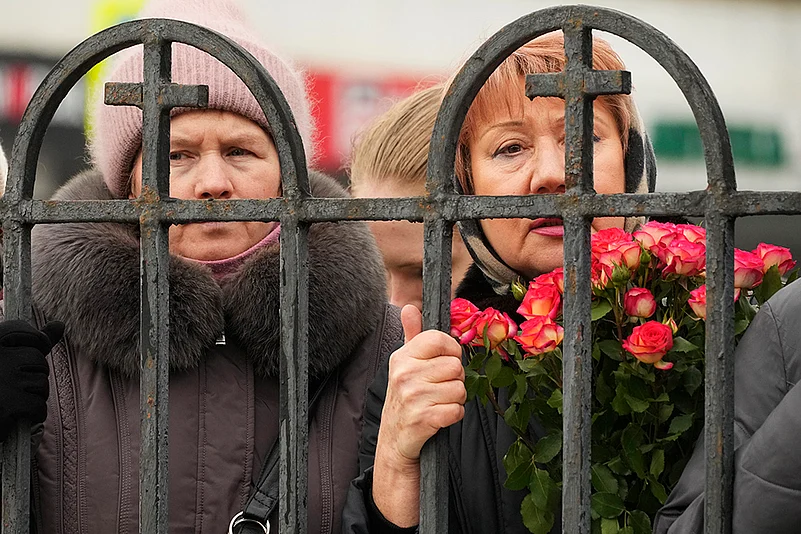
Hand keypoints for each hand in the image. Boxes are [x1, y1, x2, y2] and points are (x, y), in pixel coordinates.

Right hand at [0, 320, 63, 441]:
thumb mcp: (4, 357)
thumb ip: (30, 340)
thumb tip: (60, 324)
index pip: (24, 331)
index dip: (32, 342)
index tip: (25, 353)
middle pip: (38, 361)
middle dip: (31, 376)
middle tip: (9, 387)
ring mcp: (4, 380)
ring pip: (41, 384)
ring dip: (31, 396)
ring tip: (9, 401)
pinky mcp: (9, 405)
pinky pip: (38, 407)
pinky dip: (31, 415)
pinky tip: (14, 415)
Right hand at [372, 305, 464, 526]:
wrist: (394, 443)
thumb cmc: (405, 399)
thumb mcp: (404, 365)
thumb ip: (411, 335)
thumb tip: (409, 307)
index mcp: (402, 357)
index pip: (440, 339)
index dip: (450, 352)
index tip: (443, 364)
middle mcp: (404, 374)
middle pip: (455, 366)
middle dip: (454, 380)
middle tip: (438, 390)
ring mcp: (412, 397)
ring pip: (459, 388)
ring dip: (455, 400)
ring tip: (438, 404)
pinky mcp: (423, 419)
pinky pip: (457, 410)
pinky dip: (453, 416)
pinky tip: (439, 419)